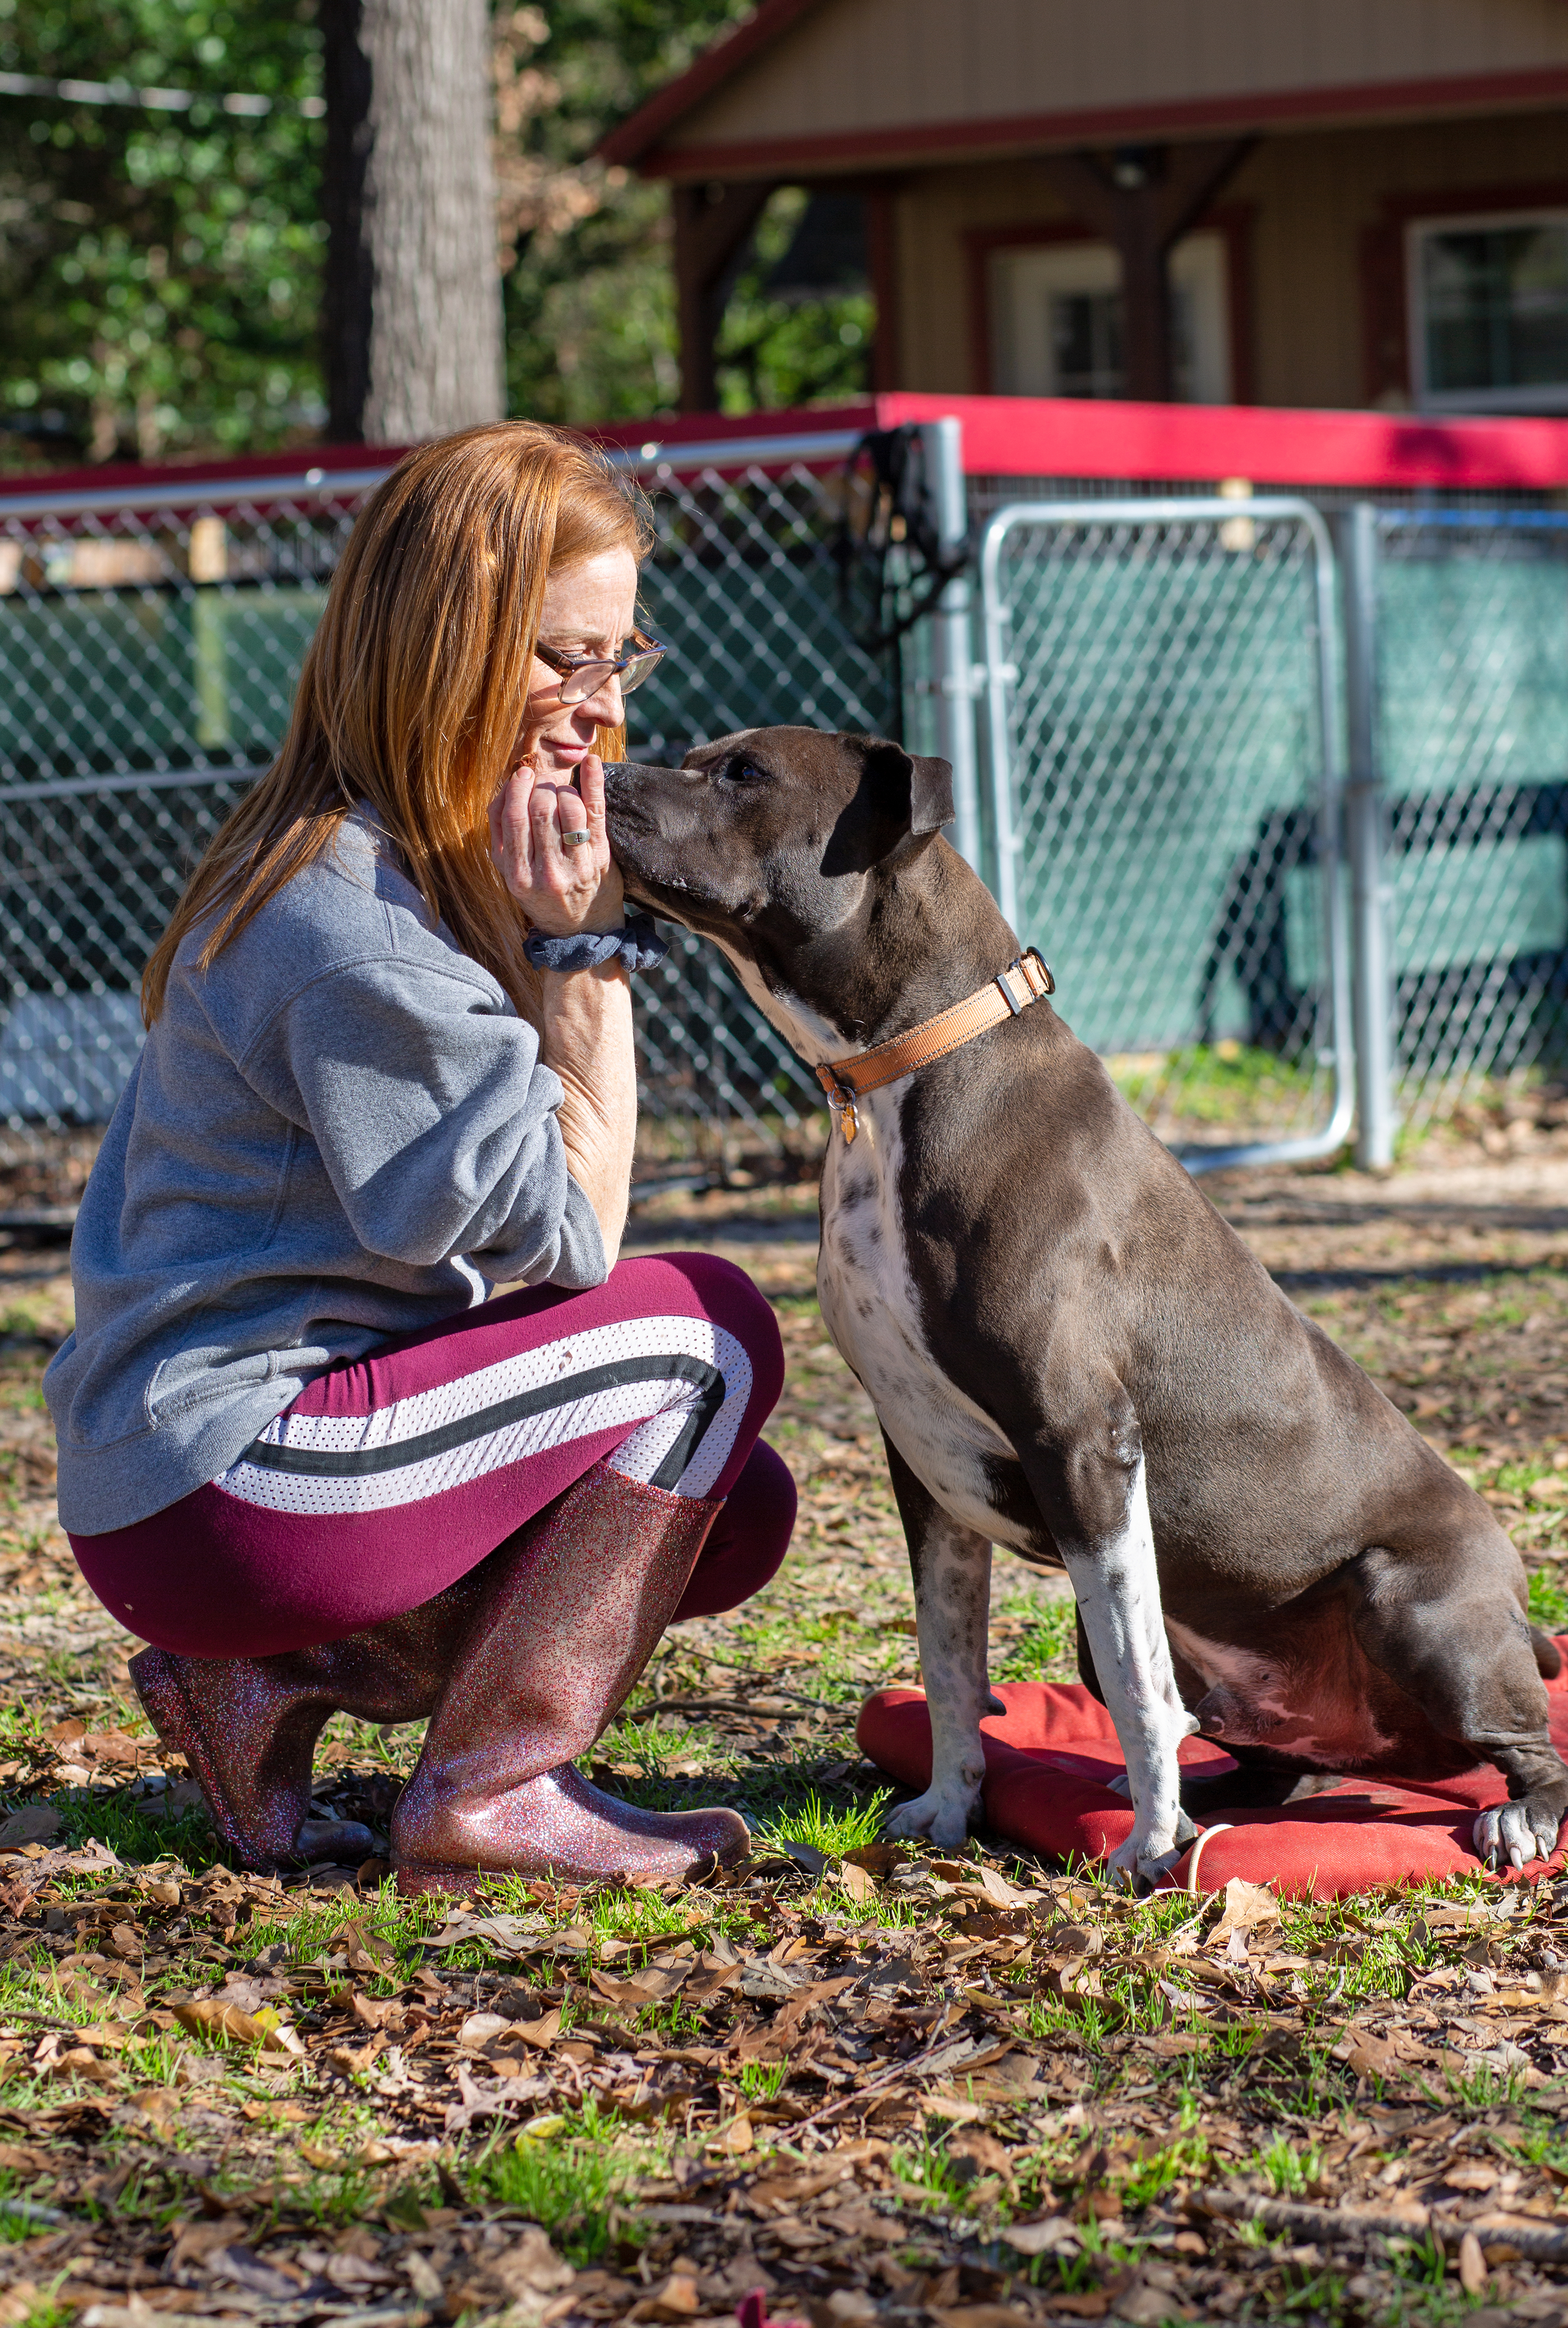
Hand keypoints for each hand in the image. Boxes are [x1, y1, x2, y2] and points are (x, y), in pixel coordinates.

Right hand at [489, 751, 623, 936]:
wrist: (582, 930)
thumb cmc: (543, 894)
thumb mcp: (512, 874)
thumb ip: (501, 835)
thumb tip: (503, 790)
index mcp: (518, 875)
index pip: (513, 818)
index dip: (517, 788)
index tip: (522, 775)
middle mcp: (546, 872)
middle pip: (541, 809)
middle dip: (541, 786)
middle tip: (544, 783)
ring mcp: (576, 866)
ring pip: (568, 808)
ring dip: (564, 790)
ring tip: (562, 793)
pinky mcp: (601, 859)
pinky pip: (596, 812)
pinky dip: (594, 783)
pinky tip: (591, 763)